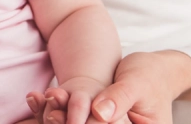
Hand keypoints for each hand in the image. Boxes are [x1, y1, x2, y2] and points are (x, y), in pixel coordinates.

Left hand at [28, 51, 190, 123]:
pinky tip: (38, 100)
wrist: (152, 71)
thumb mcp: (137, 84)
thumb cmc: (150, 75)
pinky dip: (57, 111)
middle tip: (50, 115)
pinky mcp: (94, 123)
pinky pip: (74, 120)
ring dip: (59, 119)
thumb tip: (100, 113)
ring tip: (45, 105)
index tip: (61, 118)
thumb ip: (120, 98)